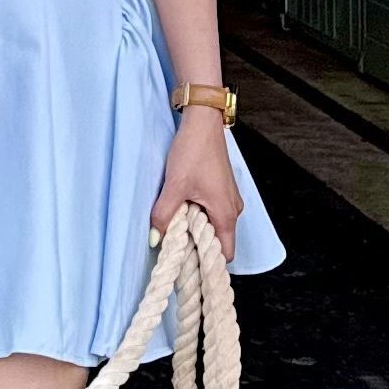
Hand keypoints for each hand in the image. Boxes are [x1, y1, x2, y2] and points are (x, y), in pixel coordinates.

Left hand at [151, 107, 241, 257]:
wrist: (202, 122)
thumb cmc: (193, 151)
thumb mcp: (175, 185)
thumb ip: (164, 215)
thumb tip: (155, 239)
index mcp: (226, 214)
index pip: (223, 255)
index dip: (206, 264)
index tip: (185, 265)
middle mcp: (232, 209)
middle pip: (217, 241)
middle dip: (196, 246)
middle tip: (173, 244)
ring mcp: (228, 198)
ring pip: (213, 225)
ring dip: (195, 228)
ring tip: (174, 224)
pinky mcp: (221, 188)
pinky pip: (212, 211)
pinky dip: (198, 214)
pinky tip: (181, 207)